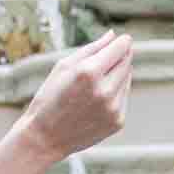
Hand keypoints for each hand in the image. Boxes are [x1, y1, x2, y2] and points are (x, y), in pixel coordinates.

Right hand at [13, 30, 132, 160]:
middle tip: (101, 63)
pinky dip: (115, 93)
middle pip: (127, 62)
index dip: (122, 41)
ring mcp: (114, 108)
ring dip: (116, 75)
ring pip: (128, 79)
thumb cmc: (50, 97)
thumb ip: (92, 48)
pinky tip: (96, 99)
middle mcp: (105, 91)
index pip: (122, 47)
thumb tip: (113, 35)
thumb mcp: (64, 66)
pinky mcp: (118, 122)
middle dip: (119, 57)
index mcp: (89, 72)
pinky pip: (124, 97)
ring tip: (94, 84)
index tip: (120, 40)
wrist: (46, 138)